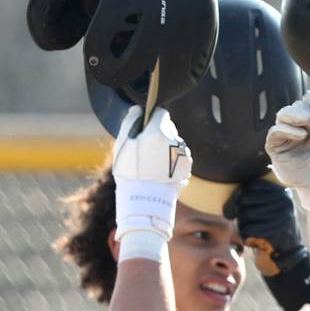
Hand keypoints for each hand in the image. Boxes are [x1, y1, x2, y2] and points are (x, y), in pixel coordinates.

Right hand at [113, 105, 190, 257]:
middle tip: (146, 149)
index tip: (144, 129)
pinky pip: (180, 156)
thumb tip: (137, 109)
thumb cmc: (130, 173)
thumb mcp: (122, 145)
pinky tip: (162, 170)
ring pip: (175, 142)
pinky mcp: (187, 167)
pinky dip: (172, 160)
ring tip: (154, 163)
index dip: (150, 119)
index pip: (160, 113)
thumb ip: (129, 122)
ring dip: (167, 147)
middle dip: (159, 133)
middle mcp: (175, 141)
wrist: (145, 201)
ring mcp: (183, 155)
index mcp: (158, 133)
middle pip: (169, 127)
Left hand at [223, 178, 306, 277]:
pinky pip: (247, 230)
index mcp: (281, 192)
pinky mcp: (274, 232)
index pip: (251, 185)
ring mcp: (280, 216)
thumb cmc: (270, 230)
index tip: (245, 209)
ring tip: (255, 233)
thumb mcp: (268, 208)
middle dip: (242, 213)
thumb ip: (251, 197)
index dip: (241, 197)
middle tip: (252, 224)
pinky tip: (256, 241)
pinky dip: (246, 237)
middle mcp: (283, 202)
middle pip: (245, 200)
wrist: (286, 257)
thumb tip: (229, 204)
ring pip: (244, 215)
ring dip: (243, 226)